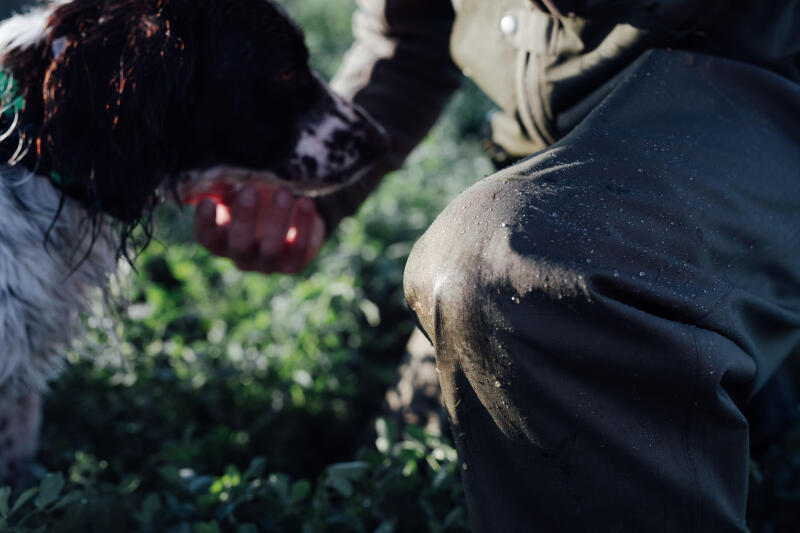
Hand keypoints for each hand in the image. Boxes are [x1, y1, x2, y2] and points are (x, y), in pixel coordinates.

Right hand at [193, 183, 325, 273]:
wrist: (293, 218)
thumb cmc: (258, 202)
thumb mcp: (239, 193)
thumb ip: (223, 188)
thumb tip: (207, 179)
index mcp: (221, 241)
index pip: (206, 238)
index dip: (204, 223)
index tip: (208, 201)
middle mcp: (242, 257)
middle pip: (239, 245)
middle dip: (244, 217)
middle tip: (249, 189)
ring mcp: (267, 264)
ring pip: (270, 250)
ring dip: (277, 220)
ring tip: (283, 192)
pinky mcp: (293, 264)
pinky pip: (299, 249)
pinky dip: (303, 226)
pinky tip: (305, 202)